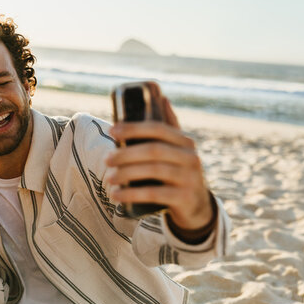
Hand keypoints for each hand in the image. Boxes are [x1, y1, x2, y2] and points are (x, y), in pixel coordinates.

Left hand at [106, 96, 212, 230]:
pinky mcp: (185, 198)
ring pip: (154, 171)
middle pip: (153, 150)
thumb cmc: (178, 173)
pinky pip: (155, 194)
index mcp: (185, 142)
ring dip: (127, 174)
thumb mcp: (176, 150)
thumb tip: (161, 96)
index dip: (134, 128)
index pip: (158, 128)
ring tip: (109, 179)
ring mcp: (190, 178)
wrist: (197, 206)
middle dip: (126, 153)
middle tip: (106, 160)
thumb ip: (168, 127)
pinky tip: (118, 195)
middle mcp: (191, 158)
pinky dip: (132, 194)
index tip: (112, 131)